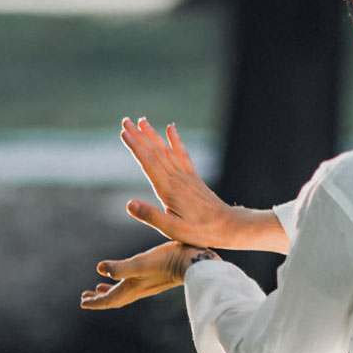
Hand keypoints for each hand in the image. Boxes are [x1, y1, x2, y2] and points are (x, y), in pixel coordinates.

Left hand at [80, 241, 217, 310]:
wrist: (193, 262)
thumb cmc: (168, 260)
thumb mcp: (142, 262)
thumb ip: (121, 268)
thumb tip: (99, 269)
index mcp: (132, 288)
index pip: (109, 300)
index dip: (95, 302)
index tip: (82, 302)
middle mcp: (138, 290)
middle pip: (114, 299)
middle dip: (99, 299)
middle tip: (85, 297)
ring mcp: (146, 286)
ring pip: (122, 293)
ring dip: (109, 292)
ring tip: (98, 290)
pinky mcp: (154, 279)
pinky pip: (132, 286)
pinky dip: (121, 284)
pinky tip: (124, 277)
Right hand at [120, 118, 238, 247]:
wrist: (228, 226)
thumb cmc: (199, 231)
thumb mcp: (171, 229)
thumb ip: (150, 216)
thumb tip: (129, 204)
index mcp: (168, 189)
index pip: (148, 162)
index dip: (135, 146)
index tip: (123, 133)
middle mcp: (177, 178)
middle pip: (155, 152)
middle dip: (139, 136)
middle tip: (125, 121)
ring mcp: (186, 176)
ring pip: (166, 150)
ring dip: (153, 135)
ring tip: (141, 121)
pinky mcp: (193, 178)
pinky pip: (183, 154)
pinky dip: (175, 140)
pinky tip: (171, 128)